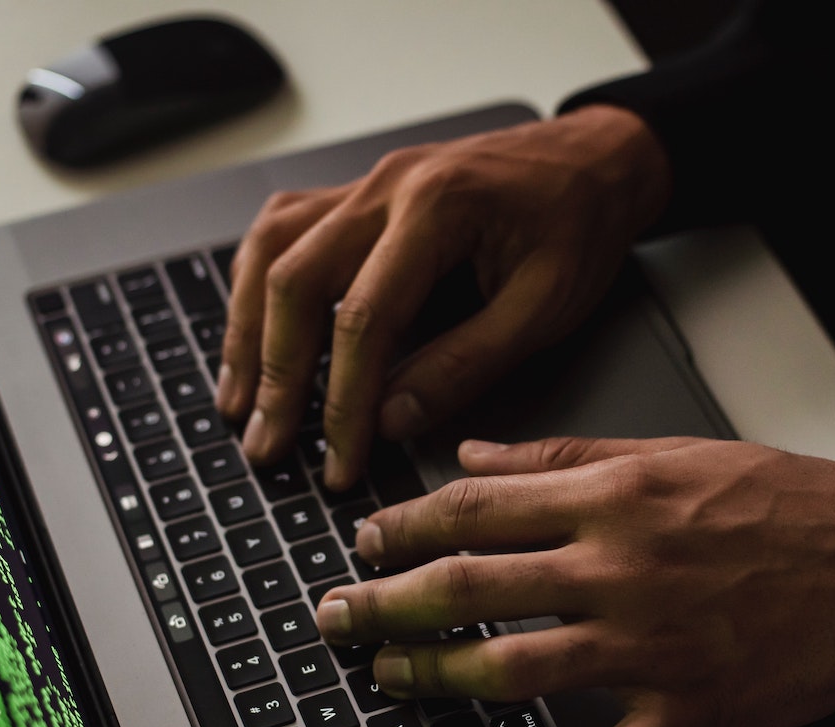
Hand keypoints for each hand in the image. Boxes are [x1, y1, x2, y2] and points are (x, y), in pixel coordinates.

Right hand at [217, 106, 669, 489]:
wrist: (595, 160)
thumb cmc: (579, 224)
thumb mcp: (544, 307)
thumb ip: (466, 364)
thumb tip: (391, 419)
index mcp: (438, 207)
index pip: (364, 318)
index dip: (344, 401)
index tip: (339, 459)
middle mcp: (387, 187)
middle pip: (295, 280)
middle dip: (276, 374)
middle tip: (267, 444)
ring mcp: (365, 184)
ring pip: (271, 251)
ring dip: (247, 329)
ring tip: (239, 401)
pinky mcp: (359, 194)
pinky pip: (283, 231)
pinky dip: (257, 285)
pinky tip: (250, 330)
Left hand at [315, 437, 834, 726]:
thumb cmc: (796, 506)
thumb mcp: (678, 451)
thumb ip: (566, 453)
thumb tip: (476, 456)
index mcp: (616, 495)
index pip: (477, 507)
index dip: (402, 526)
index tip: (364, 541)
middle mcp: (622, 568)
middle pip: (470, 588)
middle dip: (386, 603)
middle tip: (336, 616)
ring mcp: (652, 647)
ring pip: (513, 671)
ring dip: (435, 679)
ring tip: (388, 679)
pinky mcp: (688, 713)